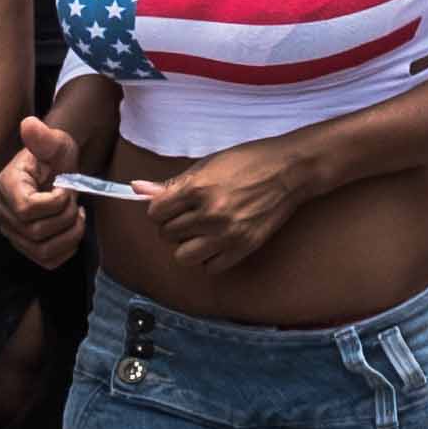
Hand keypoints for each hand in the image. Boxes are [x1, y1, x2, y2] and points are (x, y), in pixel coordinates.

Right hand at [0, 113, 89, 265]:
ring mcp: (13, 233)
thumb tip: (29, 124)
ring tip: (77, 215)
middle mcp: (4, 212)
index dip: (54, 203)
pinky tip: (72, 228)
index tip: (65, 187)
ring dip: (70, 235)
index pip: (27, 210)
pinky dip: (67, 249)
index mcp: (7, 186)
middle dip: (66, 216)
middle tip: (75, 200)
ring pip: (42, 251)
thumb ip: (43, 137)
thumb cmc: (55, 156)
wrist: (58, 170)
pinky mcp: (26, 246)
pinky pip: (47, 262)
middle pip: (36, 233)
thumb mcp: (55, 143)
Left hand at [143, 138, 313, 274]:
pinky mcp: (243, 247)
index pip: (155, 213)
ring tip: (200, 232)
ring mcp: (227, 234)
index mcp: (197, 189)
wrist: (290, 170)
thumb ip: (172, 183)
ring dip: (187, 245)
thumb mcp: (208, 164)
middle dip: (174, 225)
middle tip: (190, 215)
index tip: (172, 205)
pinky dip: (208, 258)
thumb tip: (137, 189)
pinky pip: (209, 267)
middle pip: (167, 234)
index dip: (161, 209)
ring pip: (183, 256)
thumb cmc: (249, 161)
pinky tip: (216, 243)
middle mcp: (209, 214)